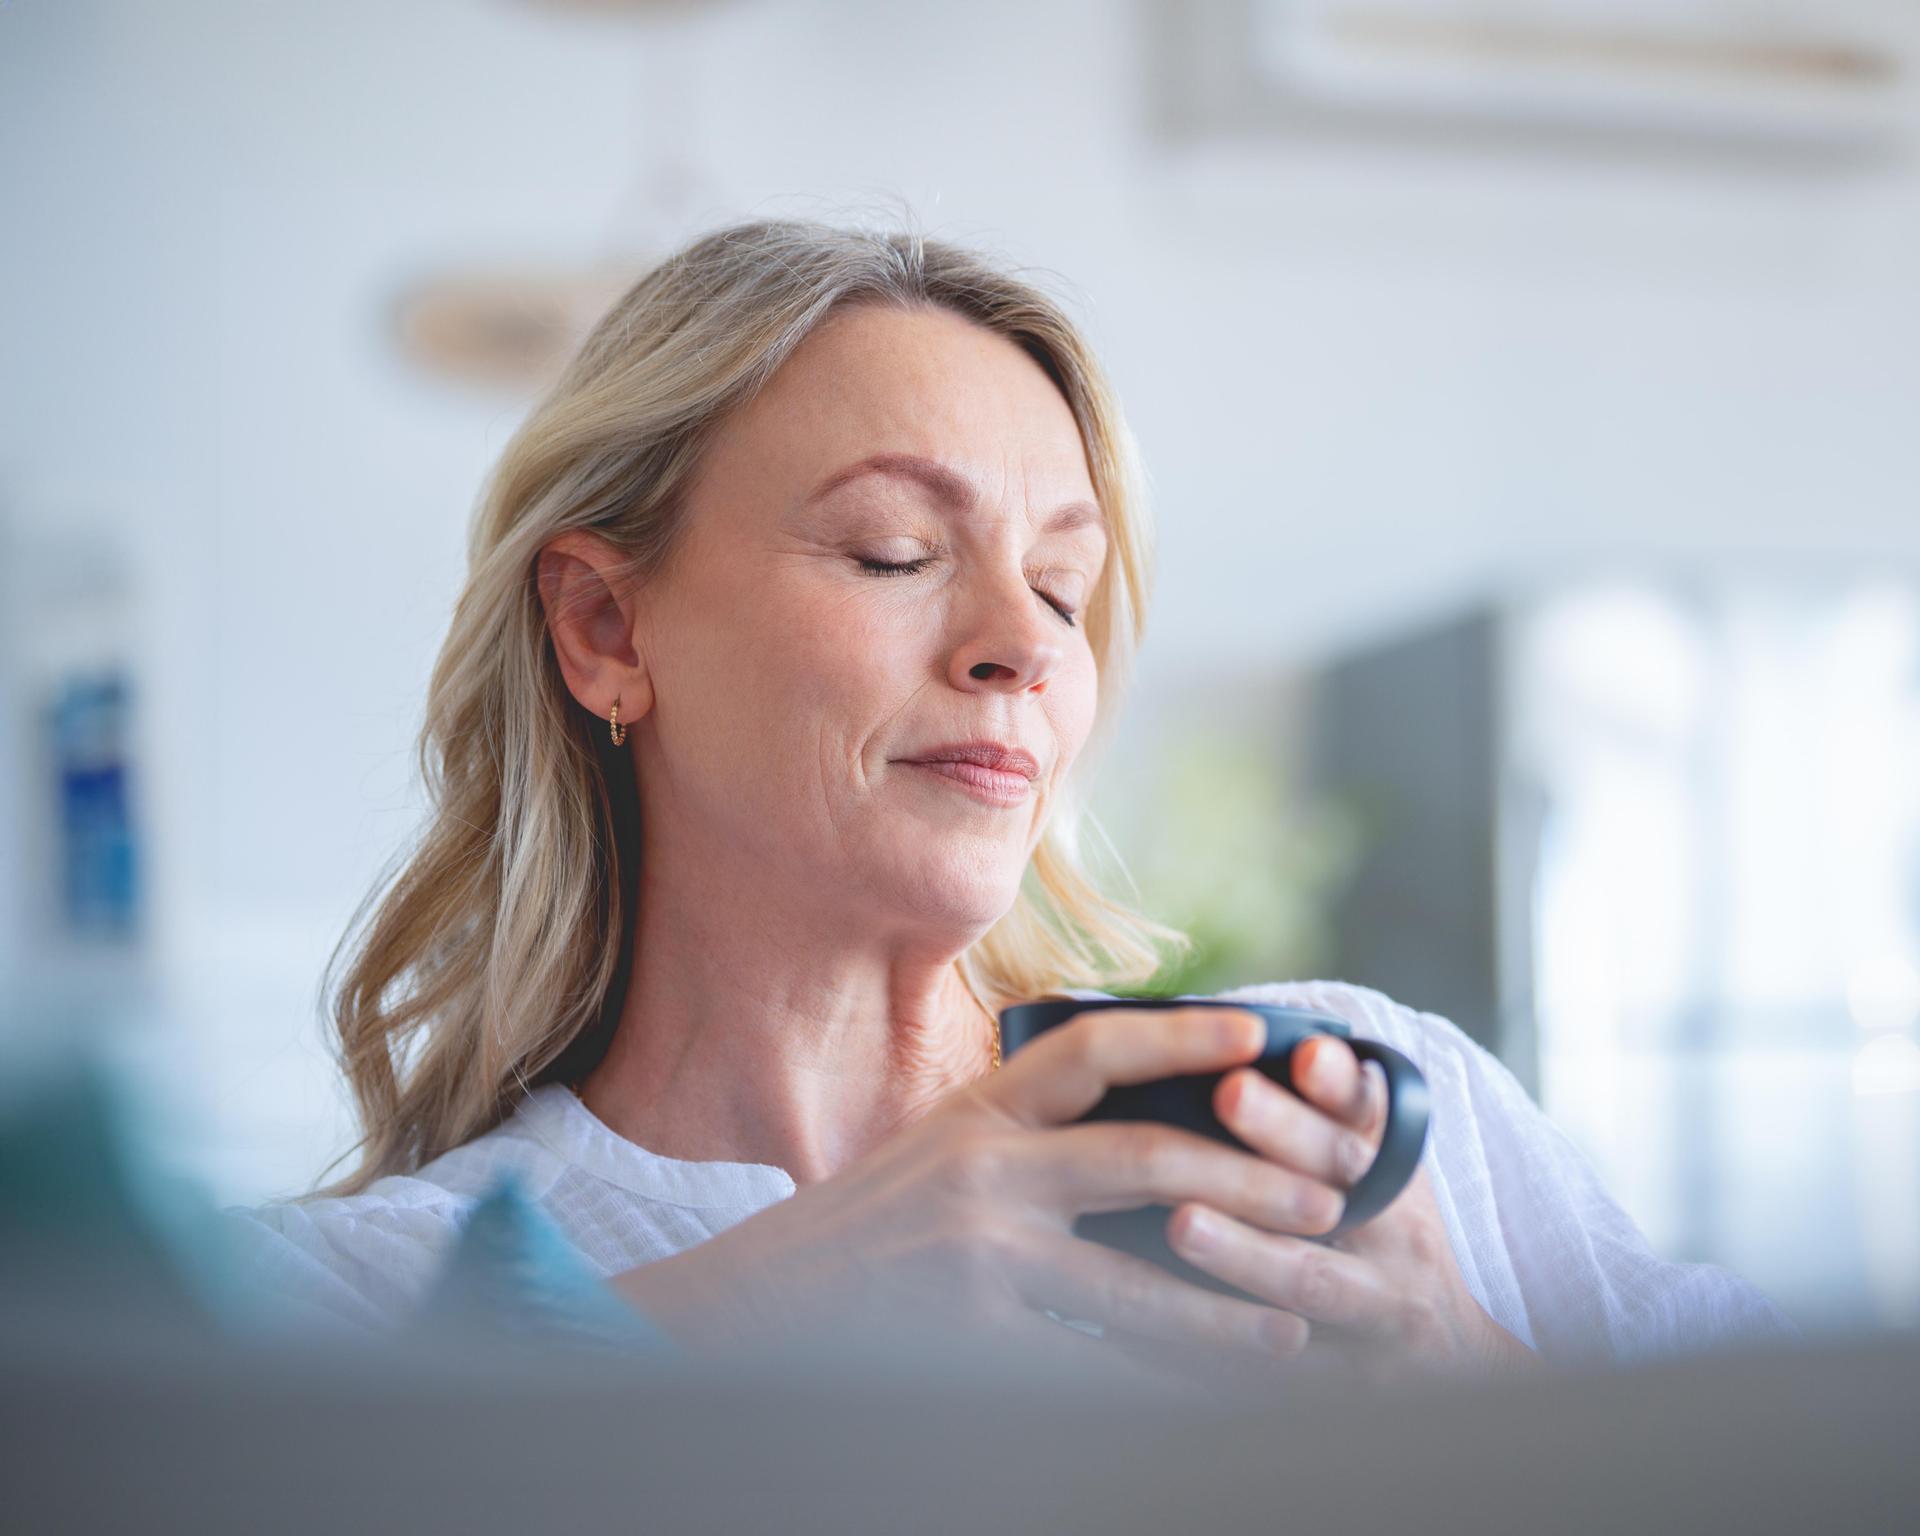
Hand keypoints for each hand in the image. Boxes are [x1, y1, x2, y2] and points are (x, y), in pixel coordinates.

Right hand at [609, 1007, 1348, 1386]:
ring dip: (1227, 1305)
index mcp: (981, 1111)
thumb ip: (1031, 1131)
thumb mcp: (944, 1149)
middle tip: (1322, 1200)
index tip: (1259, 1036)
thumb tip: (1148, 1112)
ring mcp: (979, 1258)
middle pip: (1142, 1162)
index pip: (1093, 1049)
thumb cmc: (875, 1223)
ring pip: (1136, 1283)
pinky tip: (1213, 1391)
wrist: (767, 1305)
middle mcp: (982, 1171)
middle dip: (1246, 1181)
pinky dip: (1161, 1381)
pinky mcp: (975, 1340)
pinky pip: (1094, 1365)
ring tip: (1296, 1318)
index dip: (1182, 1037)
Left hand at [1164, 1034, 1541, 1385]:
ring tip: (1183, 1222)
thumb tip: (1287, 1032)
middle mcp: (1392, 1239)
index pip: (1370, 1118)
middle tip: (1228, 1093)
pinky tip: (1138, 1329)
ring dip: (1245, 1250)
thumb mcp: (1386, 1168)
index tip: (1305, 1050)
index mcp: (1395, 1176)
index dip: (1340, 1084)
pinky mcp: (1334, 1382)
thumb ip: (1344, 1108)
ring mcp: (1368, 1314)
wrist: (1453, 1361)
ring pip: (1308, 1281)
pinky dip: (1204, 1348)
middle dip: (1285, 1138)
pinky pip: (1264, 1368)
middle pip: (1343, 1186)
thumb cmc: (1390, 1237)